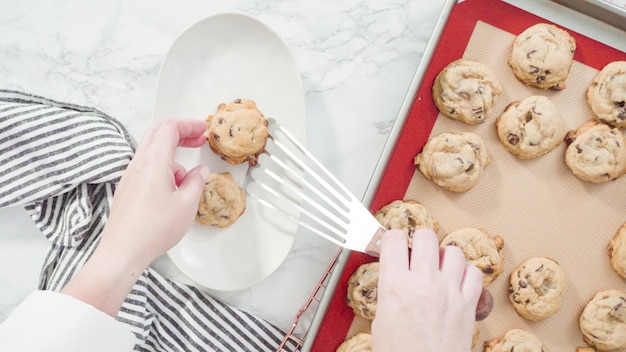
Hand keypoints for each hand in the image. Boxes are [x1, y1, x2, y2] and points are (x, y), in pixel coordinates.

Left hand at [61, 119, 208, 315]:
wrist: (123, 251)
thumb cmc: (153, 229)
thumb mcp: (187, 204)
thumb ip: (196, 182)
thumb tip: (200, 172)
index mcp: (154, 161)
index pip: (170, 128)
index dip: (189, 125)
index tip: (203, 129)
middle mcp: (138, 164)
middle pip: (157, 134)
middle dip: (180, 134)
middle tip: (198, 140)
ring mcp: (129, 176)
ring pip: (151, 152)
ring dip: (172, 156)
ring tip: (188, 178)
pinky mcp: (127, 189)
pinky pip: (146, 168)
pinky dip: (162, 169)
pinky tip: (172, 190)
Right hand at [371, 229, 482, 350]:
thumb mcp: (381, 321)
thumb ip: (390, 292)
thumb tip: (395, 278)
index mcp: (395, 285)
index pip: (395, 239)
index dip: (393, 238)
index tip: (394, 243)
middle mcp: (424, 283)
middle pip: (426, 236)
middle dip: (420, 240)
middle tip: (417, 251)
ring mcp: (449, 292)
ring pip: (453, 251)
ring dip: (444, 255)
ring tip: (438, 266)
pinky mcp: (469, 304)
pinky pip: (474, 273)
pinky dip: (466, 272)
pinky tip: (457, 280)